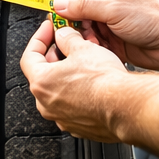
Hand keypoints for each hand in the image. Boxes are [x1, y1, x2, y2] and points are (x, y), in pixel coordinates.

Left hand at [20, 20, 158, 158]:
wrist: (128, 107)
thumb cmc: (106, 82)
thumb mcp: (83, 48)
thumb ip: (67, 39)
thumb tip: (64, 35)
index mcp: (42, 83)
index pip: (29, 56)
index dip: (39, 39)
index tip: (48, 30)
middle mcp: (47, 105)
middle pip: (43, 75)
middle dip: (54, 57)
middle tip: (66, 44)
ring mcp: (63, 119)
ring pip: (59, 92)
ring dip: (67, 77)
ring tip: (83, 64)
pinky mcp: (80, 128)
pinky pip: (74, 107)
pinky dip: (79, 95)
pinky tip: (92, 85)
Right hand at [48, 0, 158, 68]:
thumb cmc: (155, 17)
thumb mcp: (114, 8)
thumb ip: (83, 6)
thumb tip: (59, 4)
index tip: (43, 4)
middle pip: (75, 6)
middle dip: (68, 18)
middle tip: (59, 27)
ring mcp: (109, 19)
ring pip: (82, 26)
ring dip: (80, 35)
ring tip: (83, 40)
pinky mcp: (112, 38)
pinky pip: (92, 41)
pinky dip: (89, 46)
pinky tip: (92, 49)